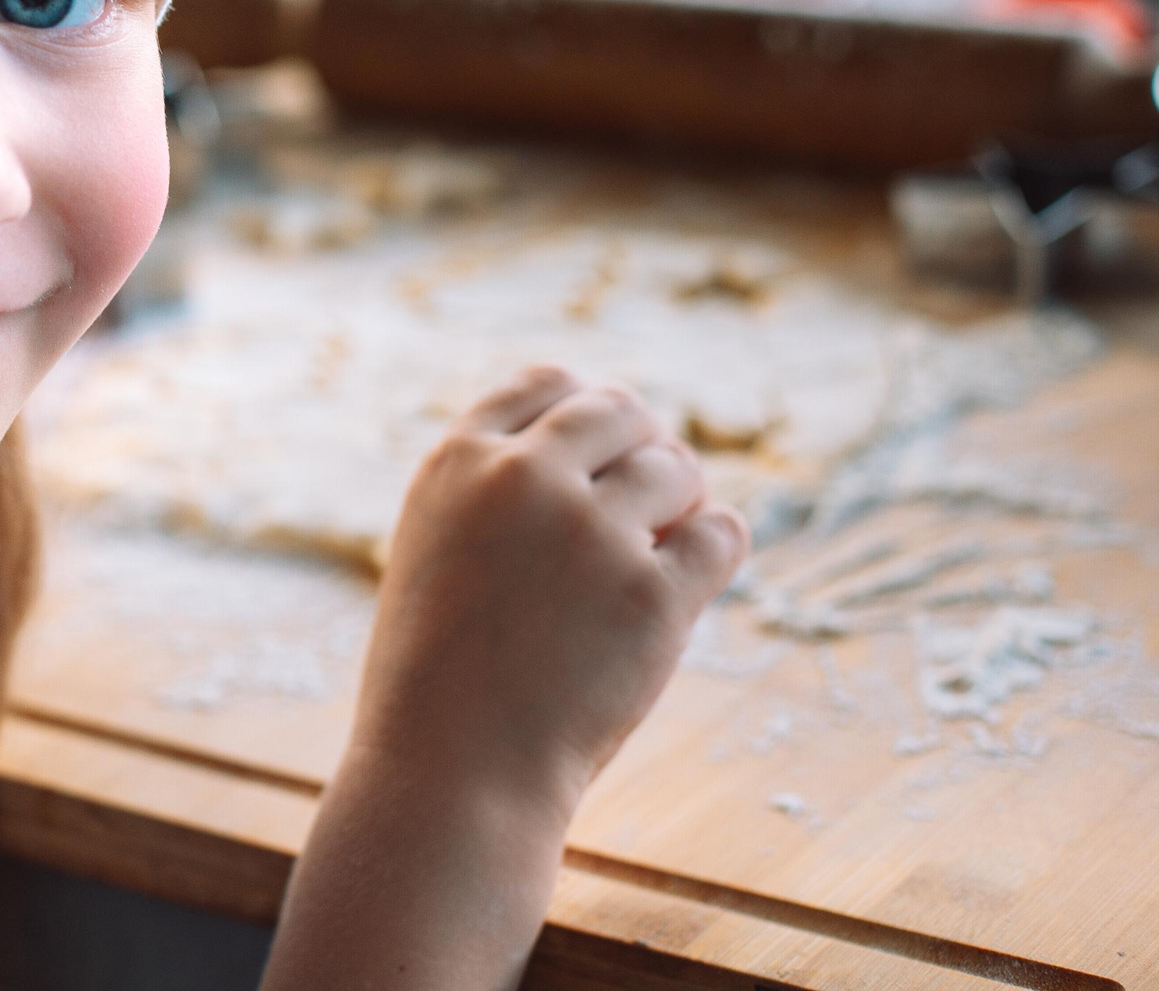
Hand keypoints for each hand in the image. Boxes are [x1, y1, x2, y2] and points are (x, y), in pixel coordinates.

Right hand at [357, 366, 748, 819]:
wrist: (451, 775)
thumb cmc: (439, 673)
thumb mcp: (437, 545)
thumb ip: (497, 484)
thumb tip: (603, 435)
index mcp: (458, 462)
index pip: (549, 383)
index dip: (587, 413)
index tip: (602, 453)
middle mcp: (524, 480)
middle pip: (622, 410)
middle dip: (644, 449)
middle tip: (648, 504)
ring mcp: (591, 534)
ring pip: (678, 470)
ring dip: (680, 505)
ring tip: (654, 558)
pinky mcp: (652, 596)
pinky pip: (721, 534)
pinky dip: (715, 550)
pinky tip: (689, 582)